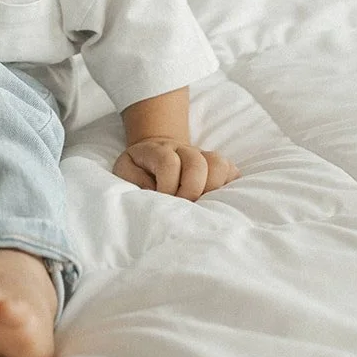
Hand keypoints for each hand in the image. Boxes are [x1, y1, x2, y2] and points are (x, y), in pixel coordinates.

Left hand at [112, 138, 239, 200]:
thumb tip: (153, 192)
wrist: (155, 154)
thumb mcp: (124, 170)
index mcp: (158, 150)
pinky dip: (228, 187)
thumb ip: (133, 180)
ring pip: (218, 164)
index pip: (169, 162)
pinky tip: (215, 200)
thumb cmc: (139, 168)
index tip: (162, 201)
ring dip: (212, 188)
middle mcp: (182, 150)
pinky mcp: (216, 166)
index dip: (167, 186)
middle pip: (197, 162)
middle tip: (183, 206)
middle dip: (191, 190)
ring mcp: (202, 156)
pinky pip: (232, 171)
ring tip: (200, 204)